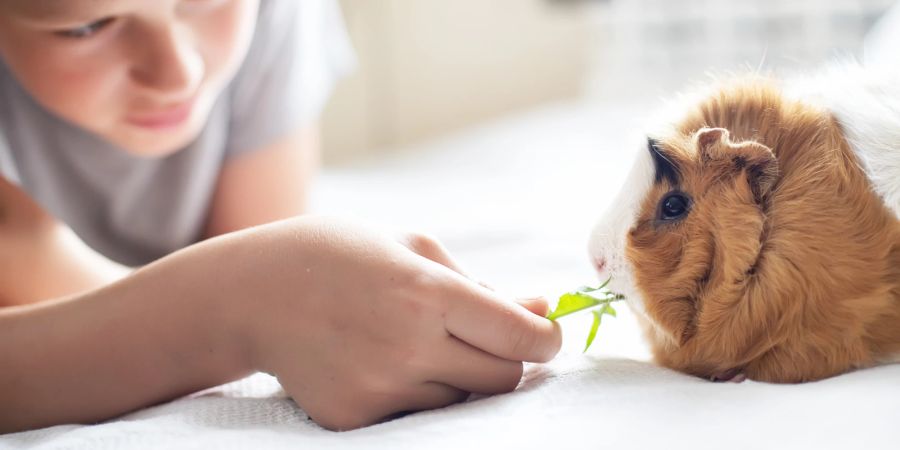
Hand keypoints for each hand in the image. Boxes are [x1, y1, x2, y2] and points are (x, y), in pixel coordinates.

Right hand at [223, 217, 560, 429]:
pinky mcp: (356, 417)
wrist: (253, 293)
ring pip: (462, 398)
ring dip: (458, 373)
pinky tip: (379, 357)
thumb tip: (542, 311)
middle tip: (477, 334)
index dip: (547, 339)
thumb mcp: (412, 248)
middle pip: (503, 377)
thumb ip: (482, 284)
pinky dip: (415, 390)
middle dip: (507, 358)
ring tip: (411, 338)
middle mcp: (408, 346)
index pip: (520, 336)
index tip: (545, 335)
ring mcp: (380, 388)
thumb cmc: (340, 255)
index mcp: (427, 291)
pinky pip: (417, 413)